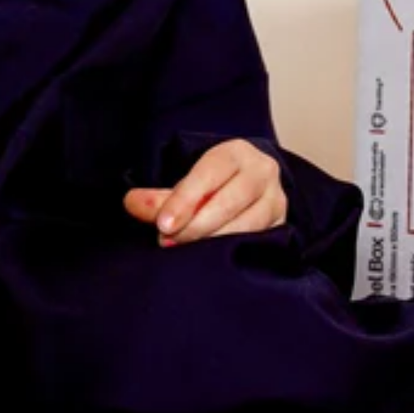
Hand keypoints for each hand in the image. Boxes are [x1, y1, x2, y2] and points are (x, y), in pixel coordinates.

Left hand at [123, 139, 286, 245]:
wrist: (247, 187)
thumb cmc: (212, 183)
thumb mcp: (187, 180)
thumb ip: (161, 195)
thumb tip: (133, 203)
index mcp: (236, 152)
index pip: (210, 172)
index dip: (185, 199)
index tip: (163, 224)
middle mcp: (262, 172)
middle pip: (230, 200)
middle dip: (195, 225)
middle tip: (166, 241)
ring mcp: (276, 200)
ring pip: (246, 226)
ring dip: (211, 242)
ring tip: (182, 251)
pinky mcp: (280, 226)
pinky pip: (257, 242)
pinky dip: (231, 252)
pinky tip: (209, 261)